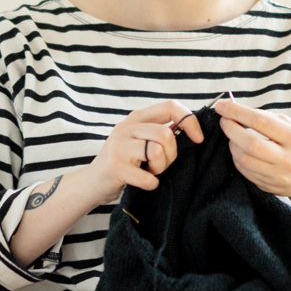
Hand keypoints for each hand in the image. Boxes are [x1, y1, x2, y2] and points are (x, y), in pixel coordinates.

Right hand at [85, 100, 203, 205]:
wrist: (92, 183)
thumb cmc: (124, 162)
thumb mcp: (139, 140)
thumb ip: (160, 130)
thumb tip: (192, 126)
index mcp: (135, 118)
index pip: (170, 106)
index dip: (190, 121)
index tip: (198, 138)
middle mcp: (125, 128)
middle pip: (166, 134)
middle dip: (171, 155)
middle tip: (159, 165)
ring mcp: (118, 146)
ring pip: (157, 152)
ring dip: (160, 168)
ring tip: (149, 172)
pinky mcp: (115, 167)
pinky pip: (149, 177)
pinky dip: (152, 184)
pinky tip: (143, 183)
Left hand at [215, 98, 290, 201]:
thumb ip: (268, 118)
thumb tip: (239, 110)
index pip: (260, 122)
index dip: (237, 112)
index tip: (222, 106)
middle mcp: (287, 159)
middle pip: (250, 143)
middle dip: (230, 129)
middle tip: (223, 120)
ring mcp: (277, 175)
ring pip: (243, 159)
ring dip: (232, 144)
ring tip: (233, 136)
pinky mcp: (267, 186)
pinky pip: (244, 171)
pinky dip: (237, 158)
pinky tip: (239, 150)